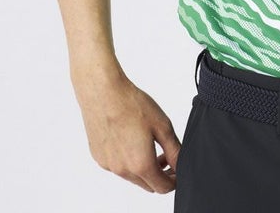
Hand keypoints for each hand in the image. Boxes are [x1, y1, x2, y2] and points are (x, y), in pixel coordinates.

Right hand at [74, 71, 181, 192]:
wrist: (103, 92)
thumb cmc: (131, 104)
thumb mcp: (162, 125)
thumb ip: (174, 150)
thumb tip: (180, 165)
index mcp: (140, 164)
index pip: (162, 187)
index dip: (174, 180)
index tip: (178, 171)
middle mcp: (122, 170)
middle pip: (147, 185)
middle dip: (160, 175)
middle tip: (166, 156)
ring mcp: (108, 165)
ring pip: (132, 176)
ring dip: (143, 167)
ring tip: (150, 145)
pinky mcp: (99, 157)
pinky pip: (118, 166)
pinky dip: (128, 160)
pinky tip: (131, 139)